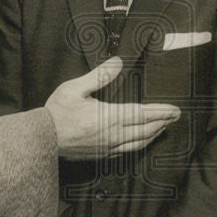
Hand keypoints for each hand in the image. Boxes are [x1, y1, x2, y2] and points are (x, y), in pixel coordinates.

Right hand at [44, 57, 179, 159]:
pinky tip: (143, 141)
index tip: (174, 110)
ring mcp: (108, 147)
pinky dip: (140, 144)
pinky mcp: (102, 155)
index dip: (161, 112)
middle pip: (145, 130)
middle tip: (176, 117)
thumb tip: (118, 62)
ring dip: (154, 134)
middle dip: (163, 122)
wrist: (41, 140)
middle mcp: (112, 135)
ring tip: (164, 127)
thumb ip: (99, 76)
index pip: (142, 114)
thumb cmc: (57, 113)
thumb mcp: (75, 88)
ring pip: (139, 143)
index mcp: (108, 117)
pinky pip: (127, 151)